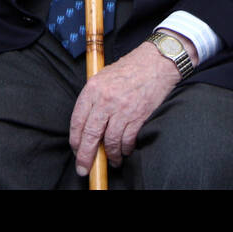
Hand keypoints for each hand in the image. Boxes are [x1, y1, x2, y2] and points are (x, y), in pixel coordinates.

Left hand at [67, 34, 189, 173]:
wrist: (156, 62)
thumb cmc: (130, 68)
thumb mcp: (103, 75)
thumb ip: (93, 97)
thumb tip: (87, 123)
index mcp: (93, 88)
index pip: (77, 120)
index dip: (75, 140)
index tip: (76, 151)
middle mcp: (105, 100)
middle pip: (90, 135)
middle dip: (85, 156)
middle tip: (84, 169)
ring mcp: (122, 109)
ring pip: (110, 141)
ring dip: (110, 156)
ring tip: (111, 161)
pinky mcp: (138, 116)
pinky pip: (127, 140)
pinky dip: (125, 149)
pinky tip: (124, 151)